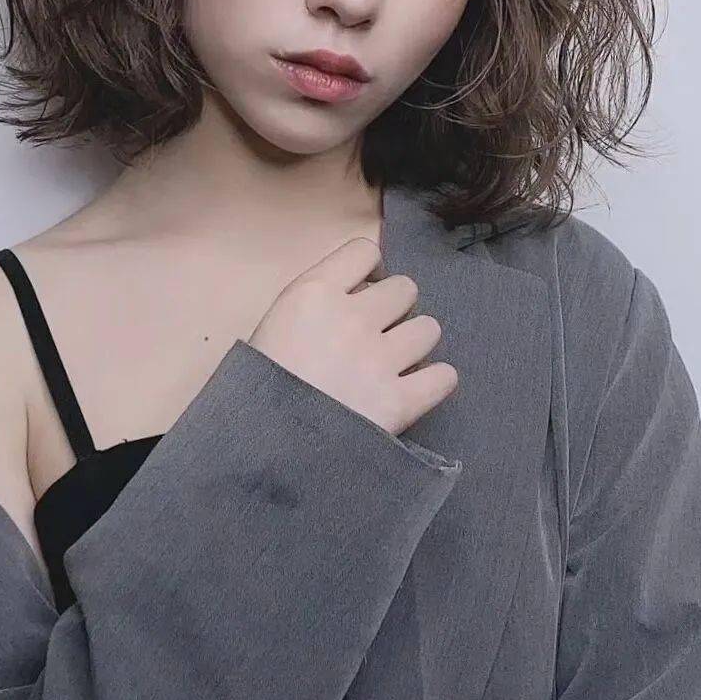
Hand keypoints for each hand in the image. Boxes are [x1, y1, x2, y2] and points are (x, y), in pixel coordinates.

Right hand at [248, 236, 457, 436]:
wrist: (260, 449)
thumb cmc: (255, 389)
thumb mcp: (269, 328)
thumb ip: (311, 305)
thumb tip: (351, 299)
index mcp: (313, 294)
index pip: (364, 250)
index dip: (369, 271)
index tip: (362, 291)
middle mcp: (352, 318)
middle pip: (405, 288)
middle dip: (395, 310)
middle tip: (377, 336)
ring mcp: (379, 360)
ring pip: (429, 329)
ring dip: (415, 345)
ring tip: (393, 365)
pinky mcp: (400, 402)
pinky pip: (445, 376)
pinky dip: (434, 384)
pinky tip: (414, 391)